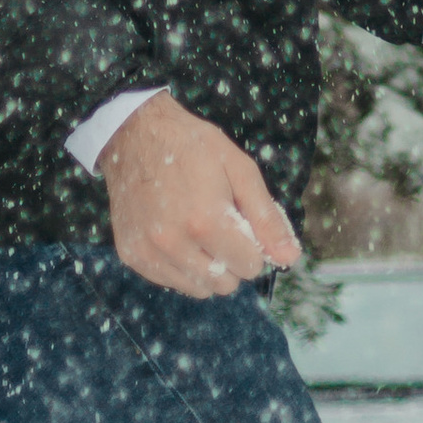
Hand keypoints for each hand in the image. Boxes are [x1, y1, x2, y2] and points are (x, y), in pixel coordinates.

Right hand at [97, 94, 301, 296]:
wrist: (134, 133)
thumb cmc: (192, 146)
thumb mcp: (239, 169)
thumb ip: (267, 217)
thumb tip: (290, 259)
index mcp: (205, 220)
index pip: (250, 267)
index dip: (254, 245)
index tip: (243, 224)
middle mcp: (174, 243)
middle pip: (225, 284)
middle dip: (233, 260)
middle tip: (222, 227)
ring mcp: (149, 252)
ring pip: (199, 289)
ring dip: (207, 267)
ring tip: (198, 230)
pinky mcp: (131, 255)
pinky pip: (171, 282)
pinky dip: (181, 267)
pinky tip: (177, 234)